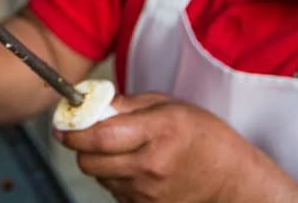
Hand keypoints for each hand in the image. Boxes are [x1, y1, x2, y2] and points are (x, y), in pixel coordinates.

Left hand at [56, 92, 297, 202]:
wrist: (232, 181)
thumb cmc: (206, 137)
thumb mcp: (171, 106)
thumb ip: (129, 105)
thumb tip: (93, 104)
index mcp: (158, 132)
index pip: (99, 136)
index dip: (74, 130)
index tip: (64, 123)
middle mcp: (150, 165)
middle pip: (89, 161)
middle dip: (80, 146)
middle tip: (85, 133)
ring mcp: (147, 192)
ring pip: (98, 176)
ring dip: (98, 161)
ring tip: (120, 149)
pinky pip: (113, 190)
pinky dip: (113, 177)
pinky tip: (132, 166)